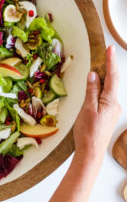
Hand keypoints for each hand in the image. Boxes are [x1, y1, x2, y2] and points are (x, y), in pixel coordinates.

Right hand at [73, 45, 120, 160]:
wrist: (91, 153)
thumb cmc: (87, 132)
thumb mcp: (87, 109)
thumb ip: (92, 90)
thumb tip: (94, 75)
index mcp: (110, 101)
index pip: (112, 77)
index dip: (111, 61)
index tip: (109, 49)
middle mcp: (115, 104)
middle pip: (112, 81)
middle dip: (108, 67)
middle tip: (103, 54)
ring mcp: (112, 110)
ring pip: (109, 89)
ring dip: (104, 78)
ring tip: (97, 69)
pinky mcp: (108, 114)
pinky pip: (106, 96)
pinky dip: (102, 88)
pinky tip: (96, 87)